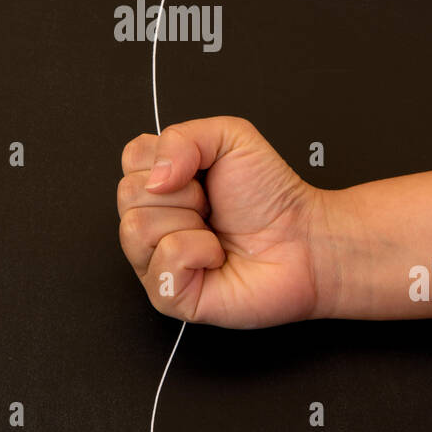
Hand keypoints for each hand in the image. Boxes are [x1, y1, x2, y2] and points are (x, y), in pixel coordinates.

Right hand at [117, 116, 324, 327]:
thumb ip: (181, 137)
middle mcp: (151, 222)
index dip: (169, 159)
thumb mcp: (229, 137)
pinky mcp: (168, 295)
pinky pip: (164, 259)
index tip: (201, 173)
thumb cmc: (268, 195)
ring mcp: (154, 261)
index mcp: (159, 184)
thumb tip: (155, 176)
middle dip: (182, 192)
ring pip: (137, 227)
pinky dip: (199, 251)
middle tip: (211, 205)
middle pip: (128, 194)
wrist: (303, 240)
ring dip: (189, 222)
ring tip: (213, 230)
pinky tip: (216, 256)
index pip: (130, 159)